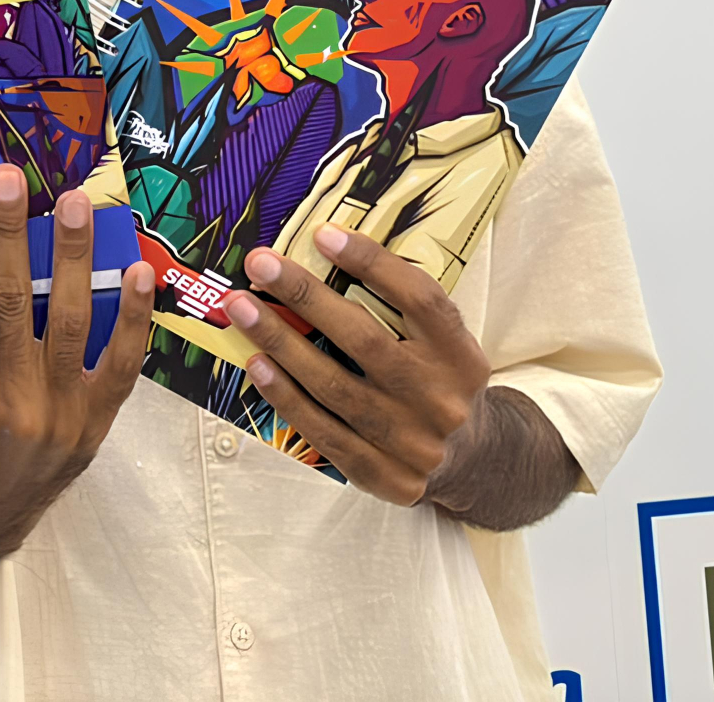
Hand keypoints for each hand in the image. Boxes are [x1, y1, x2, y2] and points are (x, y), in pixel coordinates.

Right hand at [0, 165, 154, 557]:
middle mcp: (13, 404)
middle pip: (11, 302)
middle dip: (10, 234)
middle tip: (10, 180)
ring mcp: (60, 415)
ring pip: (69, 321)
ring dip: (71, 258)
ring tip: (74, 205)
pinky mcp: (95, 424)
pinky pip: (121, 365)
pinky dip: (132, 316)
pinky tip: (138, 269)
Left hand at [211, 224, 488, 506]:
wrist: (471, 460)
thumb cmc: (436, 380)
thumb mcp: (441, 341)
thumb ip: (400, 305)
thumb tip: (326, 249)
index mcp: (461, 355)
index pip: (420, 299)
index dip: (372, 264)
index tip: (322, 234)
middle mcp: (442, 399)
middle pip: (366, 341)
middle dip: (305, 297)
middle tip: (260, 264)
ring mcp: (415, 443)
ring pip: (336, 388)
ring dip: (282, 344)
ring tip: (242, 310)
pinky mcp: (389, 478)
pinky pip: (326, 434)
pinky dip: (287, 397)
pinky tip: (258, 365)